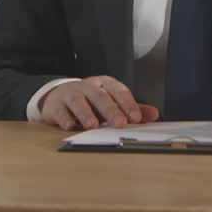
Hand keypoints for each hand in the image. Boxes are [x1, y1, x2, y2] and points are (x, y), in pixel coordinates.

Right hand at [39, 76, 159, 130]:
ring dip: (86, 114)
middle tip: (120, 124)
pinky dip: (65, 120)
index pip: (119, 91)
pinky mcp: (56, 106)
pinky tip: (71, 127)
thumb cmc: (90, 101)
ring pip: (79, 101)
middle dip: (111, 110)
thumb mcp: (112, 102)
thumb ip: (132, 109)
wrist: (59, 96)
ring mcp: (71, 94)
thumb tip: (154, 114)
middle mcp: (88, 87)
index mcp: (105, 84)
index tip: (137, 118)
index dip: (128, 104)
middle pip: (100, 96)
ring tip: (93, 126)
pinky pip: (61, 112)